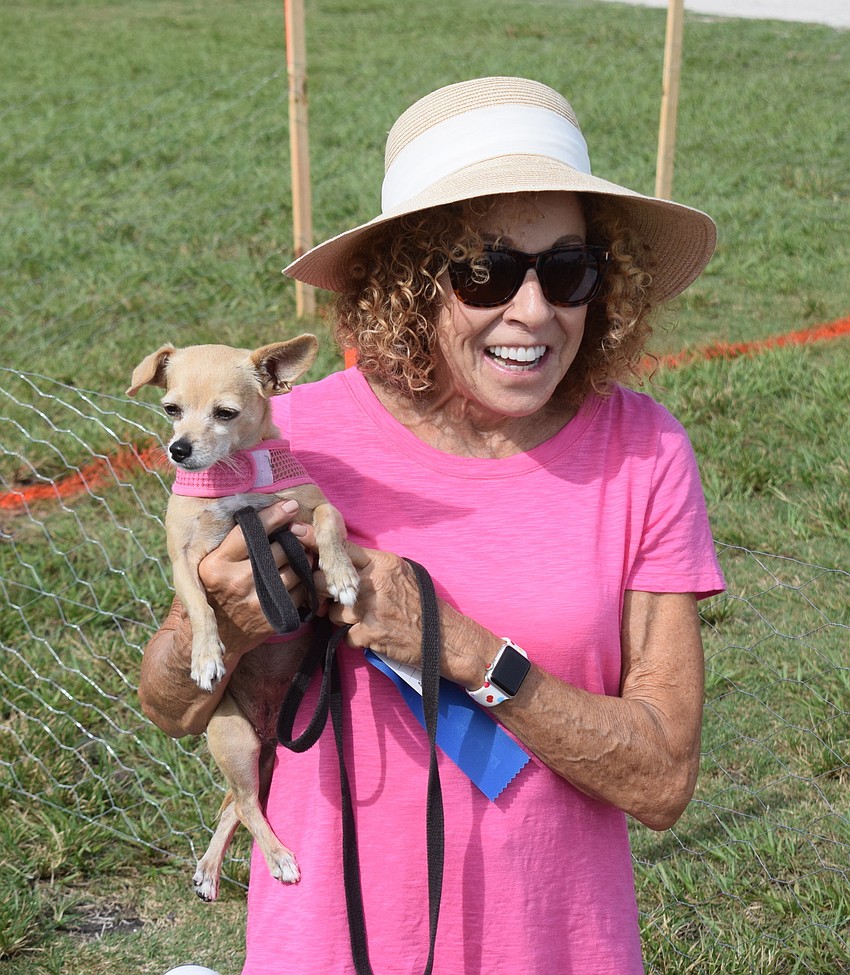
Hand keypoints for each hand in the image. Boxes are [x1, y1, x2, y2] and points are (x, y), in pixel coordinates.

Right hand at [198, 499, 312, 652]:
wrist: (221, 636)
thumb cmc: (218, 591)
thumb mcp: (213, 565)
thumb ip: (234, 543)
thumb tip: (269, 511)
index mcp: (216, 565)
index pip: (249, 532)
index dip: (273, 516)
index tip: (289, 505)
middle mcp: (236, 582)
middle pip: (278, 549)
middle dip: (290, 540)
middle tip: (295, 534)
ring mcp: (257, 601)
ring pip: (294, 568)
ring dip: (301, 559)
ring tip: (298, 555)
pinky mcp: (274, 617)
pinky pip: (301, 590)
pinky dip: (304, 581)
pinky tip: (297, 577)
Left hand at [292, 525, 425, 668]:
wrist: (443, 637)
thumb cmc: (420, 602)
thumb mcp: (401, 572)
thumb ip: (372, 564)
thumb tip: (340, 557)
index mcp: (382, 562)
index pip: (342, 549)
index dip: (319, 546)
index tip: (299, 541)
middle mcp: (374, 582)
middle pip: (325, 579)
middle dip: (320, 591)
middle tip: (326, 598)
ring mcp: (371, 608)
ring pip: (331, 611)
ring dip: (339, 619)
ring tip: (358, 620)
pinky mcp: (370, 633)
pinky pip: (344, 636)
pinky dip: (353, 639)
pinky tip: (367, 636)